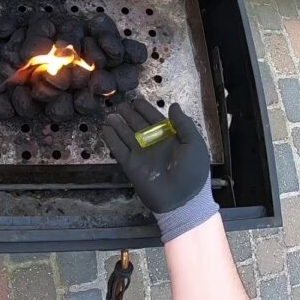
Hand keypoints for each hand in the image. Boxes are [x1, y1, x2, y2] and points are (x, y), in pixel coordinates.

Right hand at [101, 98, 218, 241]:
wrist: (182, 199)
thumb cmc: (192, 171)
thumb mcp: (194, 144)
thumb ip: (184, 124)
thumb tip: (173, 105)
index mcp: (170, 138)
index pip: (155, 119)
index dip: (146, 109)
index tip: (136, 100)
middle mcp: (154, 144)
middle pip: (138, 125)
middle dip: (129, 115)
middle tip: (120, 105)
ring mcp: (141, 154)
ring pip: (126, 135)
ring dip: (118, 124)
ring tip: (110, 115)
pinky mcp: (131, 165)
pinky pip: (119, 150)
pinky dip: (111, 139)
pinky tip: (105, 129)